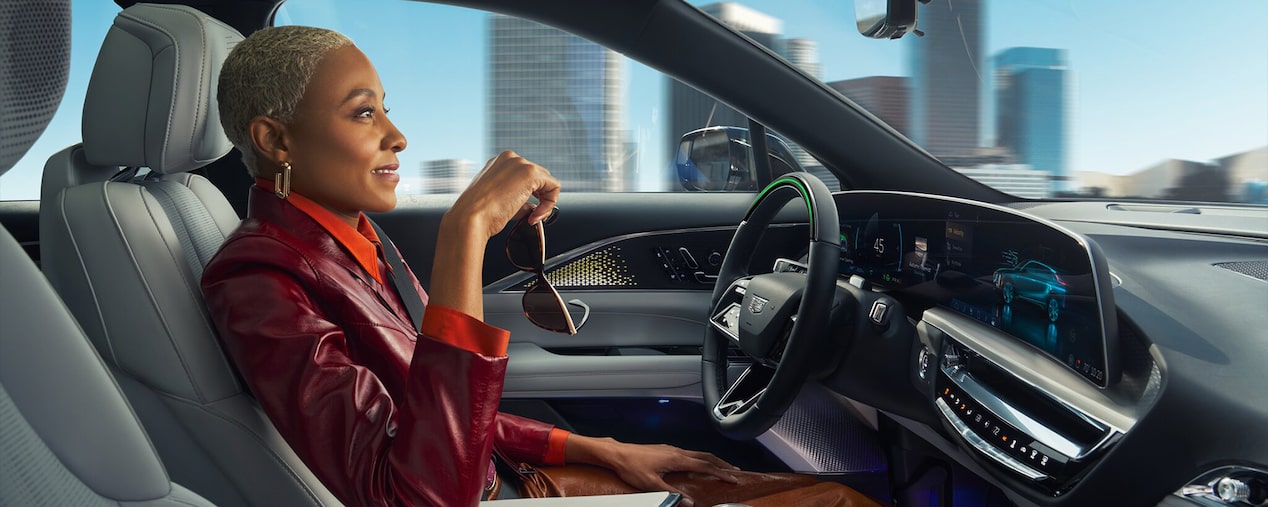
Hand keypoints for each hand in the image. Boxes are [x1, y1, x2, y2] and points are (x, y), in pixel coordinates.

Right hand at [446, 150, 559, 239]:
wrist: (471, 218)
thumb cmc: (478, 214)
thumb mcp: (499, 201)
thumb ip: (518, 199)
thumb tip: (532, 207)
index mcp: (498, 163)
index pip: (525, 176)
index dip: (529, 196)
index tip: (524, 212)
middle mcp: (509, 159)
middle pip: (538, 177)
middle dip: (538, 198)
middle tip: (530, 216)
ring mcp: (519, 163)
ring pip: (547, 181)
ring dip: (544, 202)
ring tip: (532, 217)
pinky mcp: (530, 173)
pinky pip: (553, 187)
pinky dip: (549, 204)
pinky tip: (535, 215)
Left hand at [567, 436, 739, 505]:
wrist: (617, 453)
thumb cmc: (632, 467)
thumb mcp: (651, 485)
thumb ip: (672, 494)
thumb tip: (690, 503)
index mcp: (677, 459)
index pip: (705, 465)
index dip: (720, 472)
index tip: (733, 478)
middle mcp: (677, 451)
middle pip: (705, 456)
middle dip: (722, 464)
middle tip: (735, 471)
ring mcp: (671, 449)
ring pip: (698, 453)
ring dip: (712, 460)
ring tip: (721, 468)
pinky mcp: (665, 450)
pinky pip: (689, 453)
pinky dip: (700, 459)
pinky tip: (698, 464)